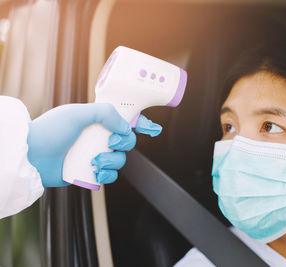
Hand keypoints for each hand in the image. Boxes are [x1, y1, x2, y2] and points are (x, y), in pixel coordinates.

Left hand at [27, 103, 161, 186]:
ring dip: (113, 161)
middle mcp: (98, 137)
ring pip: (120, 160)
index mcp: (97, 121)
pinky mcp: (90, 172)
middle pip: (127, 141)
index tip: (153, 129)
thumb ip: (105, 113)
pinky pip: (110, 176)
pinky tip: (96, 172)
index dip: (141, 123)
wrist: (30, 155)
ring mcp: (95, 155)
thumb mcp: (78, 112)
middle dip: (124, 142)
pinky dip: (107, 175)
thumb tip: (125, 126)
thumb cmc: (50, 130)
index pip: (124, 119)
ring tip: (96, 161)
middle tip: (110, 142)